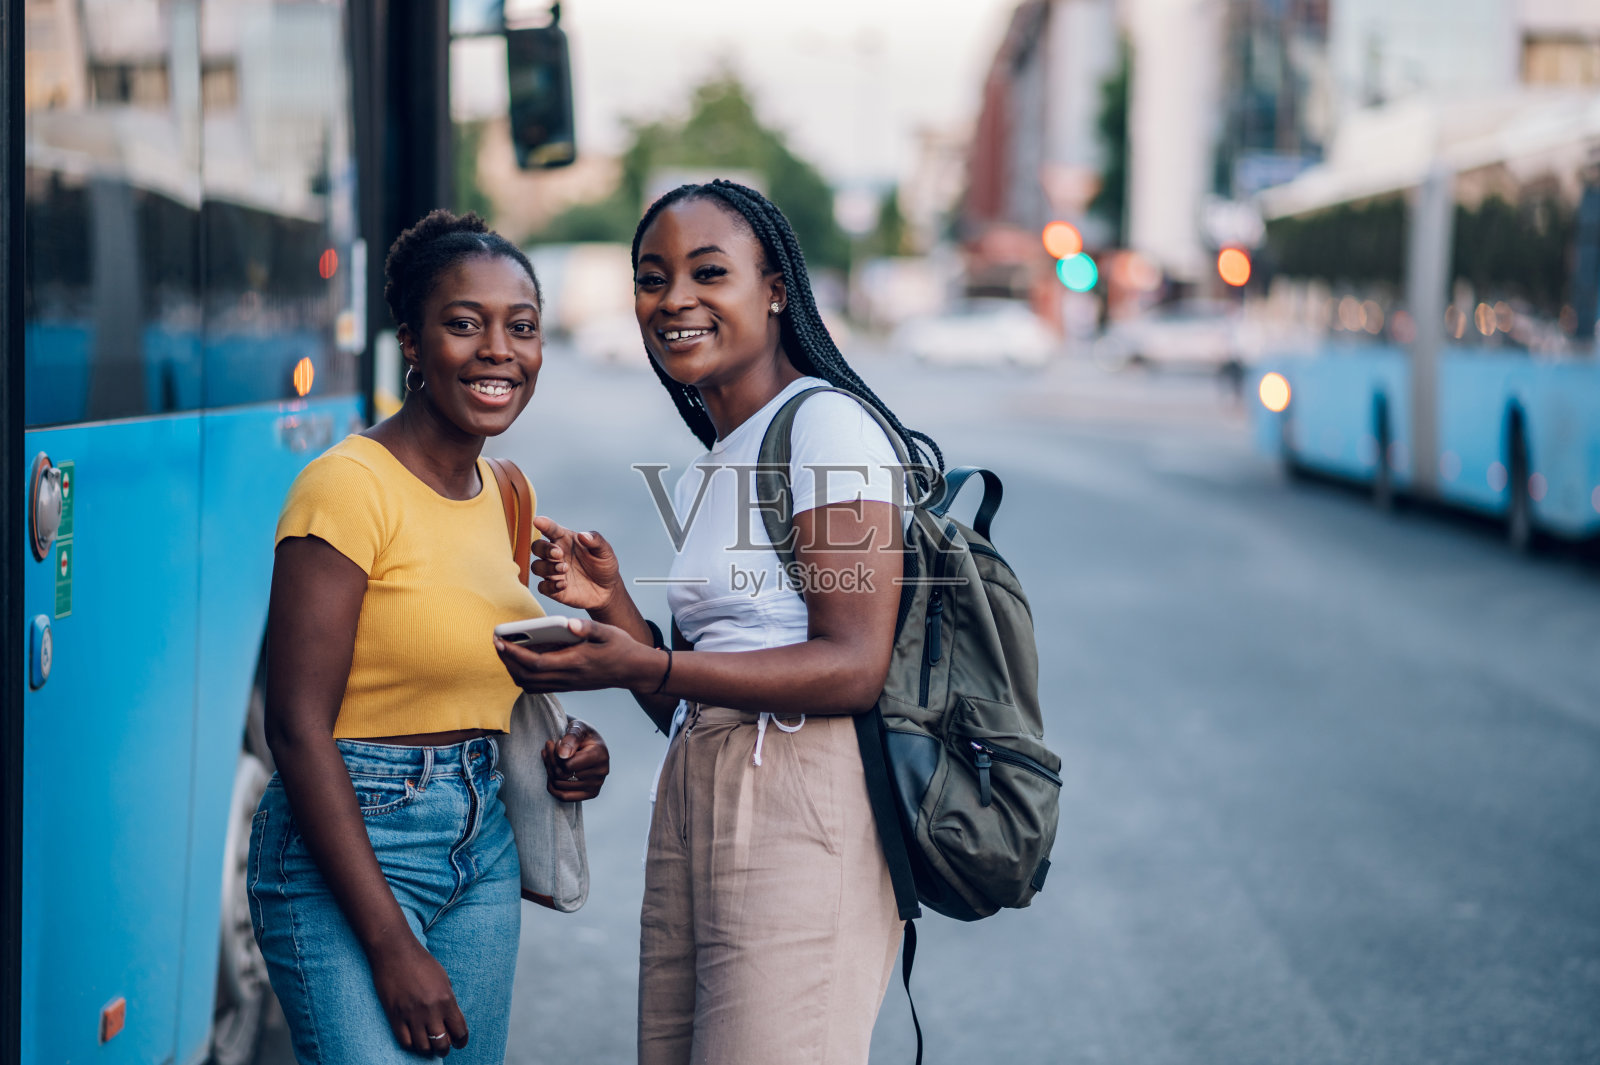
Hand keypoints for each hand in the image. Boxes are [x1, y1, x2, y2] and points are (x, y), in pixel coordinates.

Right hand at [368, 938, 468, 1057]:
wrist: (395, 952)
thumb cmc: (421, 962)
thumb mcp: (443, 978)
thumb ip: (448, 1000)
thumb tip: (451, 1019)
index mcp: (446, 999)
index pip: (459, 1031)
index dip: (461, 1041)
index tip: (459, 1043)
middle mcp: (431, 1010)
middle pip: (441, 1044)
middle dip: (444, 1048)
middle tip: (443, 1046)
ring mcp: (411, 1015)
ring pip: (422, 1047)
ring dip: (427, 1048)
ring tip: (428, 1044)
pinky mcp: (394, 1016)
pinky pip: (405, 1041)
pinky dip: (411, 1044)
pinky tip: (414, 1040)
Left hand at [495, 617, 665, 695]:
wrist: (634, 671)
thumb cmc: (621, 648)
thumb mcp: (607, 632)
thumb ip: (587, 627)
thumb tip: (568, 623)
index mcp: (574, 662)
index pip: (534, 662)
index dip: (513, 653)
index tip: (499, 641)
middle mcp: (568, 677)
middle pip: (526, 677)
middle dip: (507, 662)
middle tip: (498, 643)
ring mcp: (567, 684)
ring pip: (530, 685)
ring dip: (514, 671)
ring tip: (507, 652)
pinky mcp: (568, 685)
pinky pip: (539, 686)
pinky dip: (525, 676)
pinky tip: (525, 661)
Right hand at [531, 515, 621, 611]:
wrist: (608, 590)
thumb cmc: (604, 565)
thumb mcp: (605, 551)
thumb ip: (596, 541)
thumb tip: (582, 535)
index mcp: (565, 540)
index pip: (551, 529)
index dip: (544, 524)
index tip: (538, 521)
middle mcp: (556, 555)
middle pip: (537, 547)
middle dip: (544, 549)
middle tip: (559, 553)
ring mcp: (553, 572)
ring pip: (536, 567)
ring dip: (547, 567)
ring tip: (565, 568)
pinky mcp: (554, 590)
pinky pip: (542, 587)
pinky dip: (550, 586)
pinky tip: (564, 584)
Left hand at [541, 717, 609, 801]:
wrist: (589, 742)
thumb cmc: (582, 733)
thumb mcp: (577, 727)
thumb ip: (571, 737)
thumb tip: (563, 755)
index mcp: (600, 755)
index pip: (567, 765)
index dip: (555, 754)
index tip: (556, 742)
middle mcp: (601, 772)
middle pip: (562, 775)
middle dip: (550, 761)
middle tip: (548, 749)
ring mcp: (596, 785)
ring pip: (560, 785)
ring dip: (550, 771)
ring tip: (549, 758)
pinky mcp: (590, 793)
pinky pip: (564, 797)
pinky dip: (553, 787)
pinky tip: (550, 774)